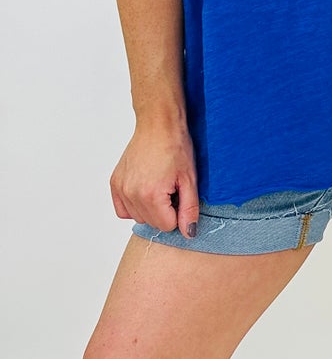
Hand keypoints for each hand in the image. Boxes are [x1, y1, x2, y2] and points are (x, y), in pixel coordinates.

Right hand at [111, 117, 199, 234]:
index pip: (167, 226)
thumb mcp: (190, 180)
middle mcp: (131, 194)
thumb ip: (189, 210)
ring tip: (159, 186)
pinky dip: (134, 205)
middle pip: (152, 223)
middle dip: (165, 211)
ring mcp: (121, 188)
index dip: (178, 213)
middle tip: (171, 188)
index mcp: (151, 195)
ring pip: (138, 217)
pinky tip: (145, 191)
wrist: (158, 125)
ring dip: (150, 209)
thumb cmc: (176, 147)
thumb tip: (188, 233)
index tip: (180, 194)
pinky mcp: (114, 183)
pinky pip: (122, 209)